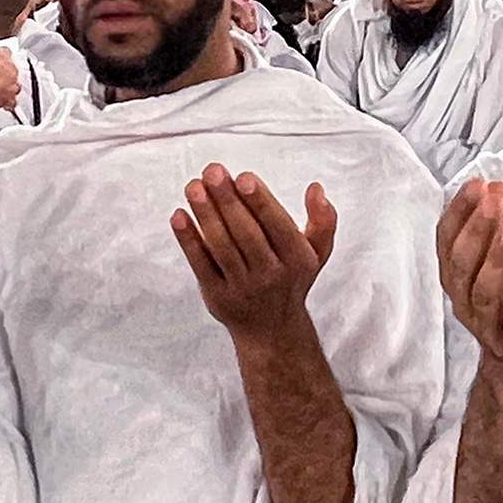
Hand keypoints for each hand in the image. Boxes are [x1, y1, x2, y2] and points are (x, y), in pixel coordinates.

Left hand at [175, 168, 338, 339]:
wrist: (271, 331)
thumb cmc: (292, 278)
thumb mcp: (316, 254)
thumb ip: (323, 221)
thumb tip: (316, 188)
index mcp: (298, 260)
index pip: (279, 227)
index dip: (261, 202)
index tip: (243, 177)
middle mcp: (271, 276)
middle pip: (246, 234)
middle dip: (228, 201)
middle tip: (212, 171)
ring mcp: (243, 288)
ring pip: (222, 247)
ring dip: (205, 215)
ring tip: (193, 186)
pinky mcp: (217, 296)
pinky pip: (201, 265)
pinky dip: (188, 240)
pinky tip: (179, 215)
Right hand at [437, 179, 502, 396]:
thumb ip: (499, 229)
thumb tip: (495, 186)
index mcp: (459, 282)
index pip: (448, 244)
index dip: (458, 214)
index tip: (476, 184)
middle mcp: (467, 305)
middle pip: (462, 267)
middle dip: (476, 231)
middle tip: (493, 201)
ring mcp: (492, 329)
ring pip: (486, 295)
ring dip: (498, 259)